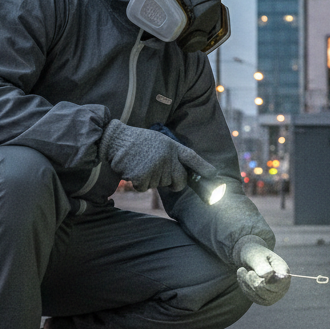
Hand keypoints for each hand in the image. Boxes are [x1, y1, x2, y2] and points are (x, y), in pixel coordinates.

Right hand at [99, 119, 216, 191]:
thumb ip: (170, 154)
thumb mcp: (158, 141)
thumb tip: (179, 172)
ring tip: (140, 163)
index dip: (204, 168)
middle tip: (158, 173)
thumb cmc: (136, 141)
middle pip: (179, 181)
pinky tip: (133, 169)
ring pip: (159, 185)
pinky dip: (138, 183)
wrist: (115, 140)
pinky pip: (145, 188)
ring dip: (150, 179)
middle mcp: (168, 157)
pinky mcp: (144, 177)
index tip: (214, 175)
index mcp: (172, 146)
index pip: (192, 158)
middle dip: (172, 183)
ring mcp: (157, 168)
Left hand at [235, 237, 290, 305]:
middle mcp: (282, 285)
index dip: (266, 281)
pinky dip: (246, 289)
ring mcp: (275, 293)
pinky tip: (242, 279)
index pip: (280, 283)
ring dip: (247, 284)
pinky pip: (255, 299)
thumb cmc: (254, 253)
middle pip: (266, 291)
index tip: (251, 272)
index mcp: (283, 271)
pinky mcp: (266, 299)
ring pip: (259, 297)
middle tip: (242, 269)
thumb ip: (262, 265)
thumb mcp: (256, 256)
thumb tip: (269, 276)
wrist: (250, 257)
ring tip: (241, 271)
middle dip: (251, 281)